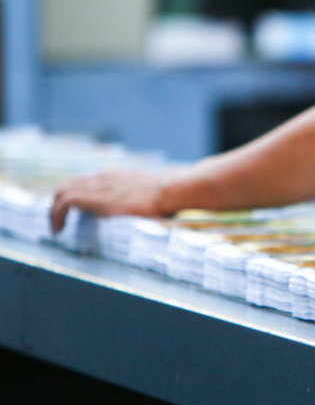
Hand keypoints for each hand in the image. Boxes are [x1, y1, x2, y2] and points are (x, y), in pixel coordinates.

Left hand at [50, 168, 170, 232]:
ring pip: (62, 191)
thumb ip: (141, 198)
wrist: (170, 191)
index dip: (72, 196)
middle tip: (59, 222)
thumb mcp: (150, 192)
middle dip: (57, 203)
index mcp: (115, 175)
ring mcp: (99, 186)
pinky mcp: (97, 198)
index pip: (83, 181)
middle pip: (68, 183)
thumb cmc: (168, 196)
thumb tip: (148, 212)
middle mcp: (103, 177)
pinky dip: (57, 214)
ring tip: (56, 228)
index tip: (73, 214)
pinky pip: (67, 201)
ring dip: (54, 211)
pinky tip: (59, 228)